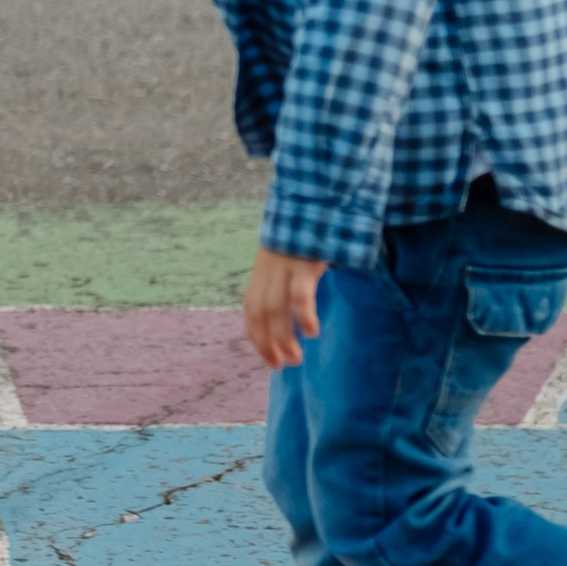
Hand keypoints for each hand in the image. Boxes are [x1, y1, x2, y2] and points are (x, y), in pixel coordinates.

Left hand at [244, 246, 324, 369]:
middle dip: (267, 342)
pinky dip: (303, 313)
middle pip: (260, 312)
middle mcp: (269, 270)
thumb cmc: (305, 235)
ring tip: (295, 359)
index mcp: (263, 271)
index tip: (269, 360)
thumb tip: (290, 311)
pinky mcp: (304, 261)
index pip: (251, 310)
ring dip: (284, 336)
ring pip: (277, 307)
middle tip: (280, 366)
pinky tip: (311, 332)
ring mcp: (285, 265)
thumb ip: (285, 281)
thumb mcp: (287, 258)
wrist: (315, 199)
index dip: (257, 337)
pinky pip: (300, 292)